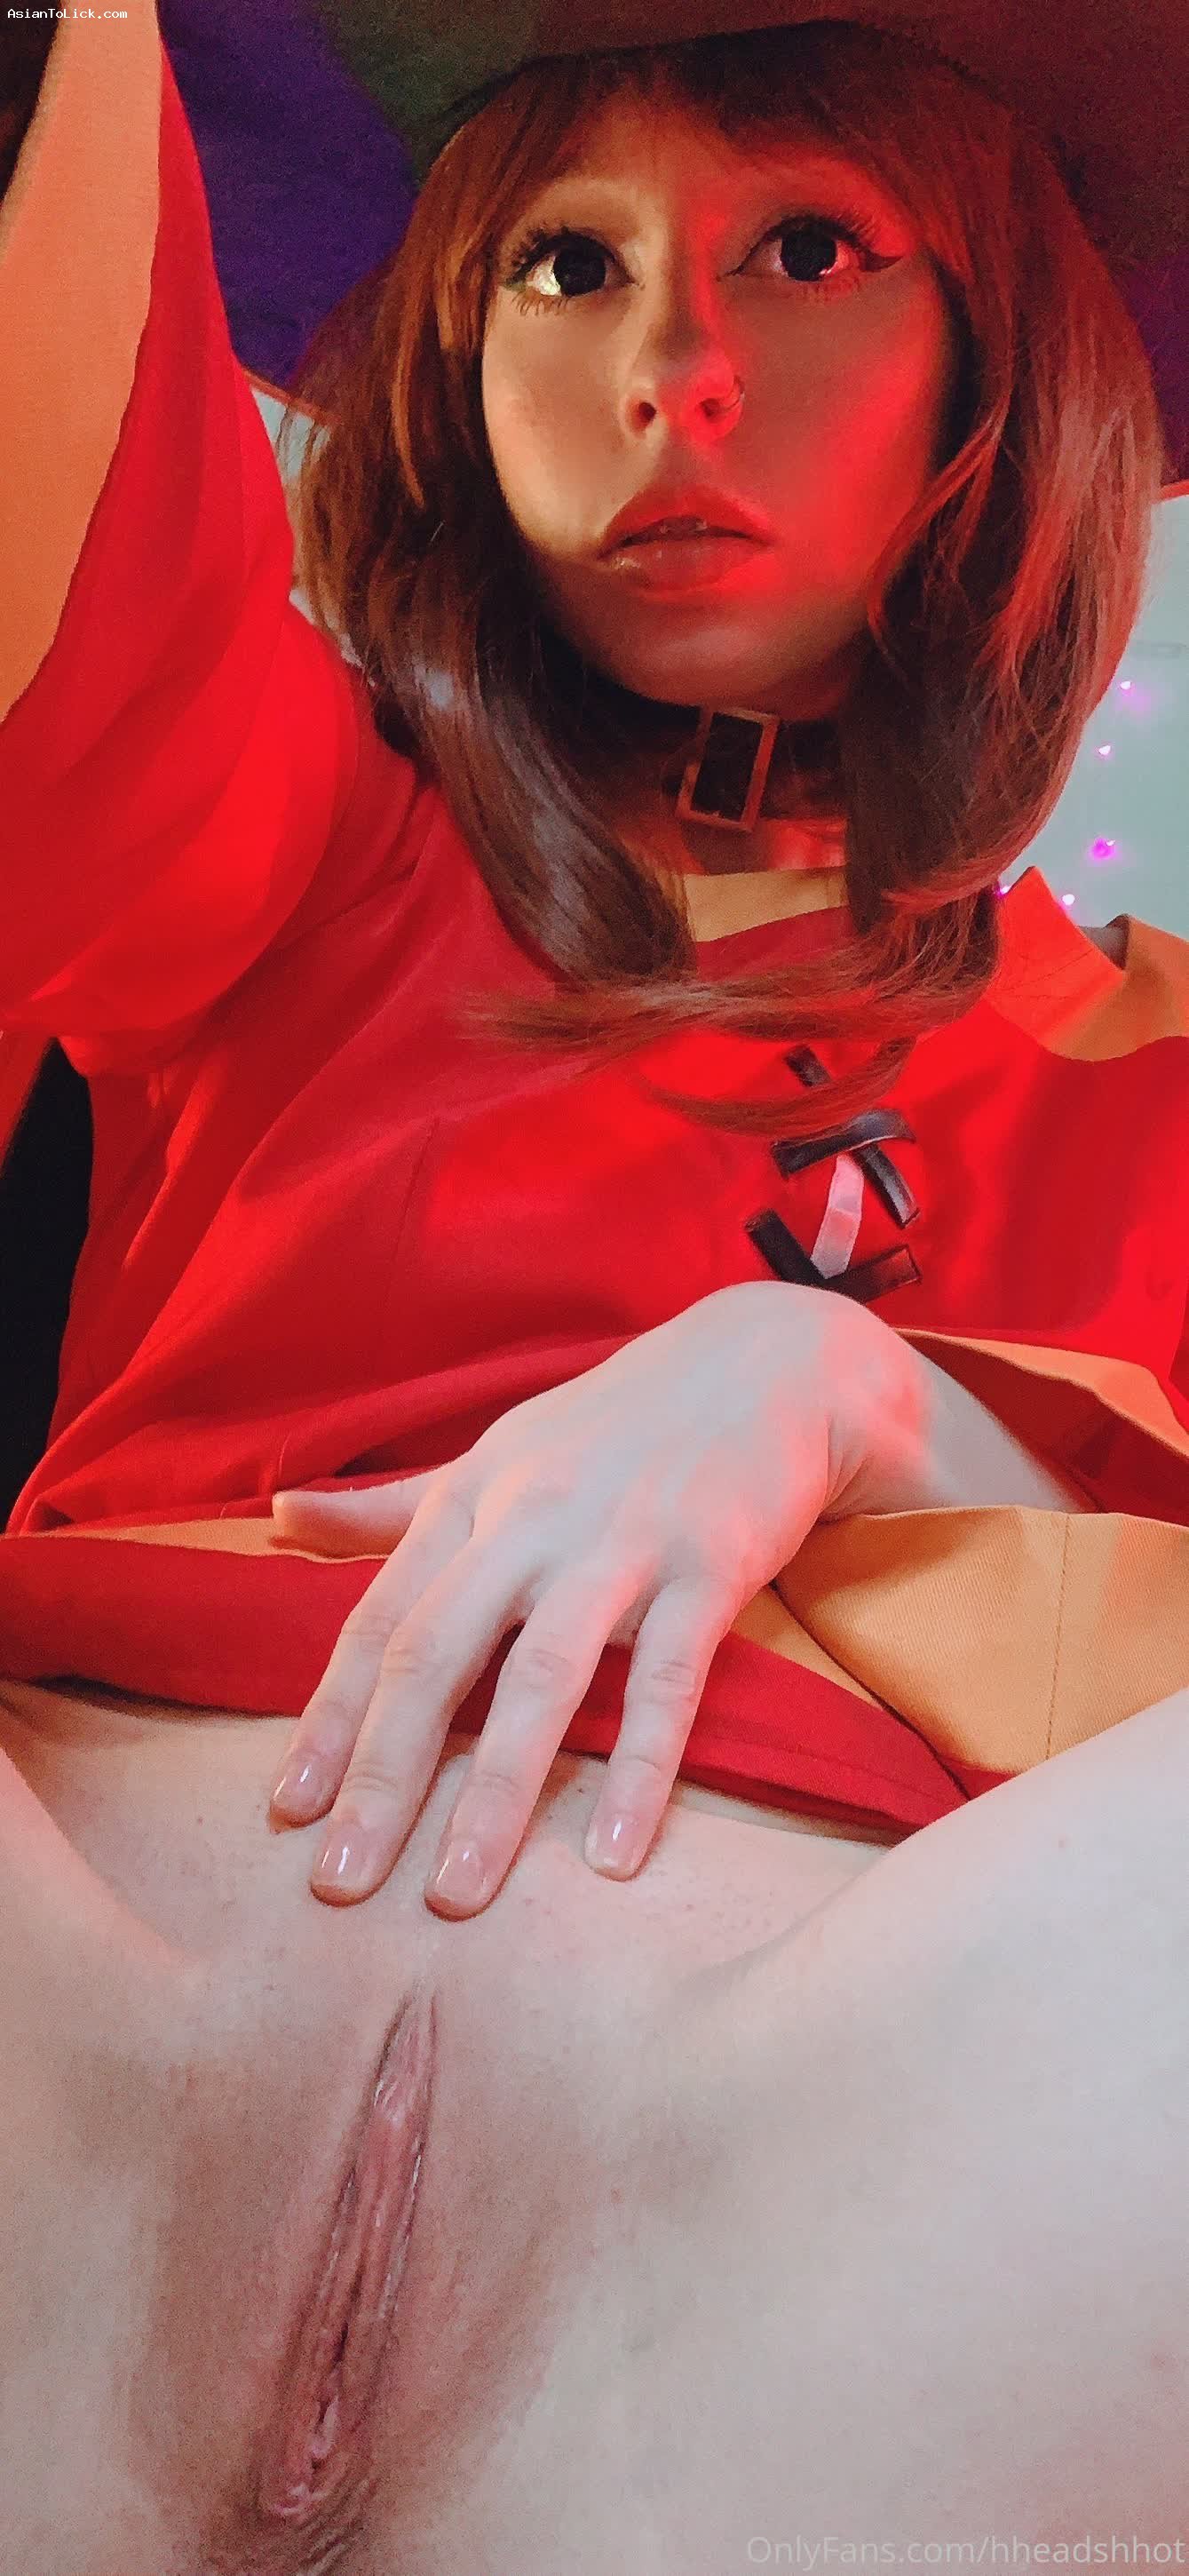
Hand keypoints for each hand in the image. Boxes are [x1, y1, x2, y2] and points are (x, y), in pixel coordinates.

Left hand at [267, 1283, 913, 1916]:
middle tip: (341, 1885)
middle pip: (435, 1657)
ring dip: (494, 1794)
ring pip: (540, 1679)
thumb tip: (275, 1521)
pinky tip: (610, 1856)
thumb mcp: (494, 1453)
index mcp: (470, 1499)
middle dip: (382, 1776)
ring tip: (458, 1893)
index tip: (286, 1812)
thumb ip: (390, 1507)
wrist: (766, 1362)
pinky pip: (668, 1682)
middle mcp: (528, 1521)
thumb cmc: (615, 1424)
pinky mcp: (709, 1565)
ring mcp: (620, 1543)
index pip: (379, 1622)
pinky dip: (639, 1769)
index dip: (329, 1720)